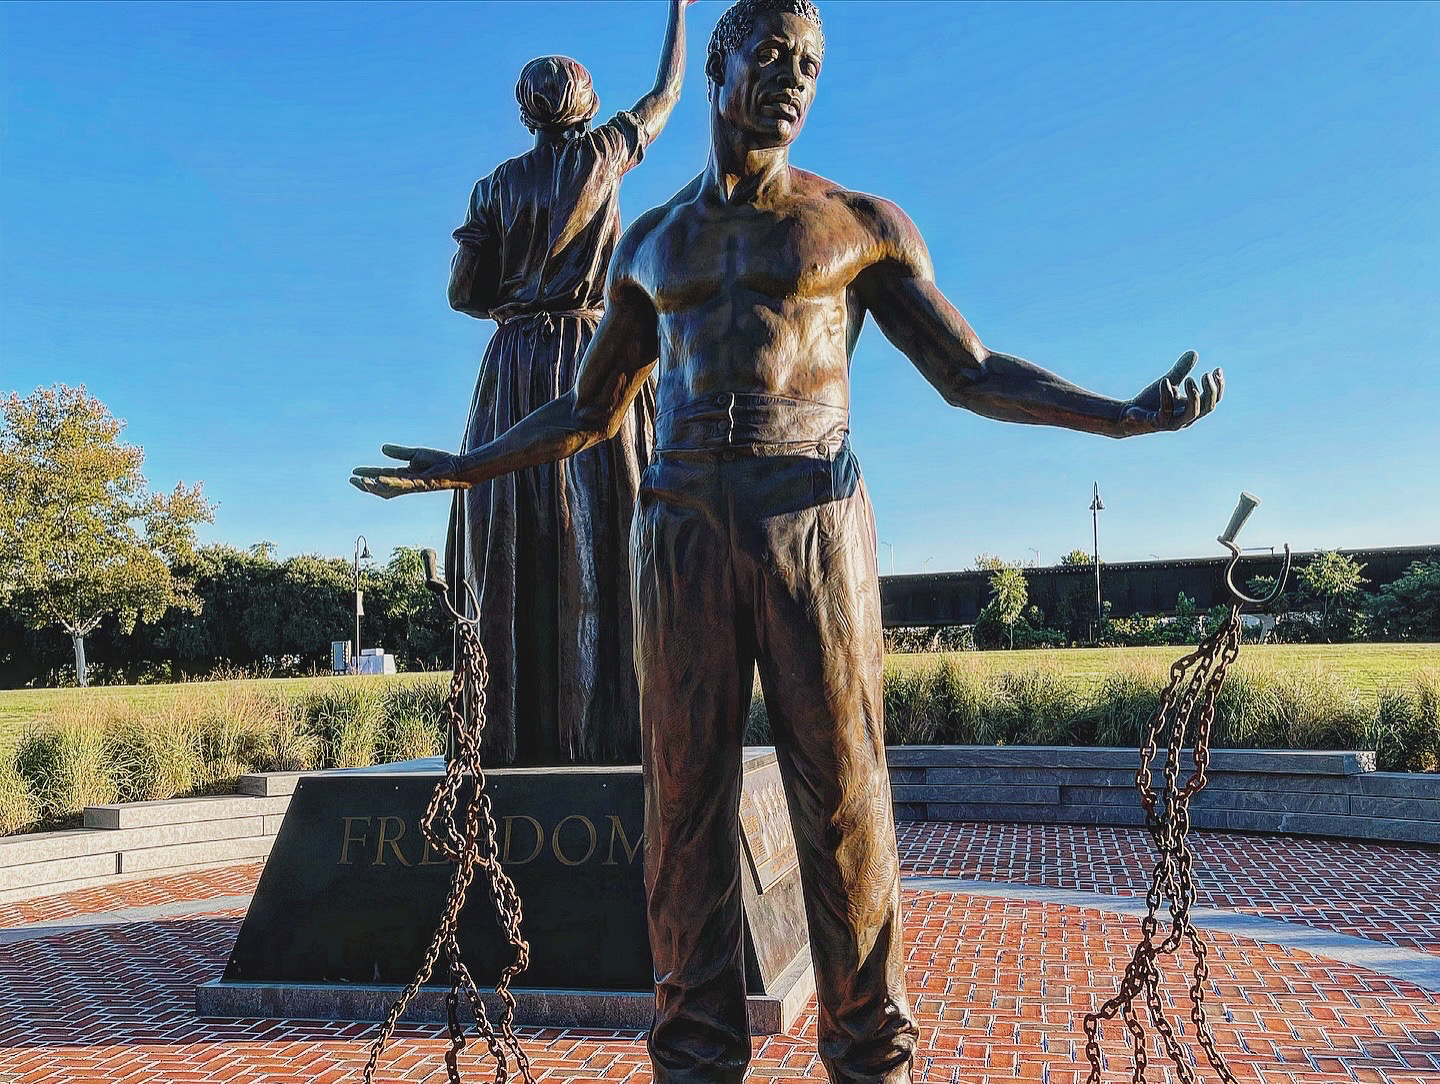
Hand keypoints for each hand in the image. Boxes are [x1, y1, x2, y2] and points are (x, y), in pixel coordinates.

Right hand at [350, 444, 464, 498]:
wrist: (458, 467)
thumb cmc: (440, 462)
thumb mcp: (416, 454)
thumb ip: (399, 453)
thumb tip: (382, 448)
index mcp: (404, 476)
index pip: (382, 476)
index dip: (368, 475)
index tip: (354, 472)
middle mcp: (407, 483)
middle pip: (382, 488)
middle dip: (367, 486)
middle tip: (352, 480)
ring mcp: (414, 485)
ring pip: (390, 490)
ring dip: (375, 486)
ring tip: (362, 482)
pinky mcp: (423, 482)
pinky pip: (404, 484)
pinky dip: (392, 482)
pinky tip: (380, 478)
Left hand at [1119, 352, 1222, 434]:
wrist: (1128, 414)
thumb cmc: (1152, 401)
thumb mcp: (1170, 382)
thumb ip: (1181, 370)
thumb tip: (1194, 352)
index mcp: (1192, 409)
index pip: (1213, 401)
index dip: (1219, 387)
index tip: (1217, 369)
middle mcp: (1186, 418)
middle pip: (1208, 408)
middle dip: (1210, 391)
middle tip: (1205, 374)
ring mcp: (1172, 423)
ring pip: (1192, 413)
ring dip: (1194, 395)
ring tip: (1189, 379)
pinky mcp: (1157, 423)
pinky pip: (1166, 411)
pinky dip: (1167, 395)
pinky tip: (1165, 381)